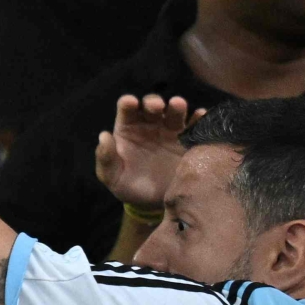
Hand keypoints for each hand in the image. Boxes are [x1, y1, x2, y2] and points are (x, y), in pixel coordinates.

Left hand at [93, 92, 194, 210]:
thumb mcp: (111, 175)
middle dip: (153, 102)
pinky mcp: (189, 142)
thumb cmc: (127, 185)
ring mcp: (171, 131)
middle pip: (152, 105)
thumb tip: (104, 136)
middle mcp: (150, 124)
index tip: (130, 103)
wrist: (152, 202)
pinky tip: (201, 116)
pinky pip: (195, 127)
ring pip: (174, 112)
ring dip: (177, 106)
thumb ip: (106, 158)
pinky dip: (199, 119)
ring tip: (178, 105)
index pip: (126, 109)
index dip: (127, 103)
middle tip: (157, 106)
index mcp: (128, 128)